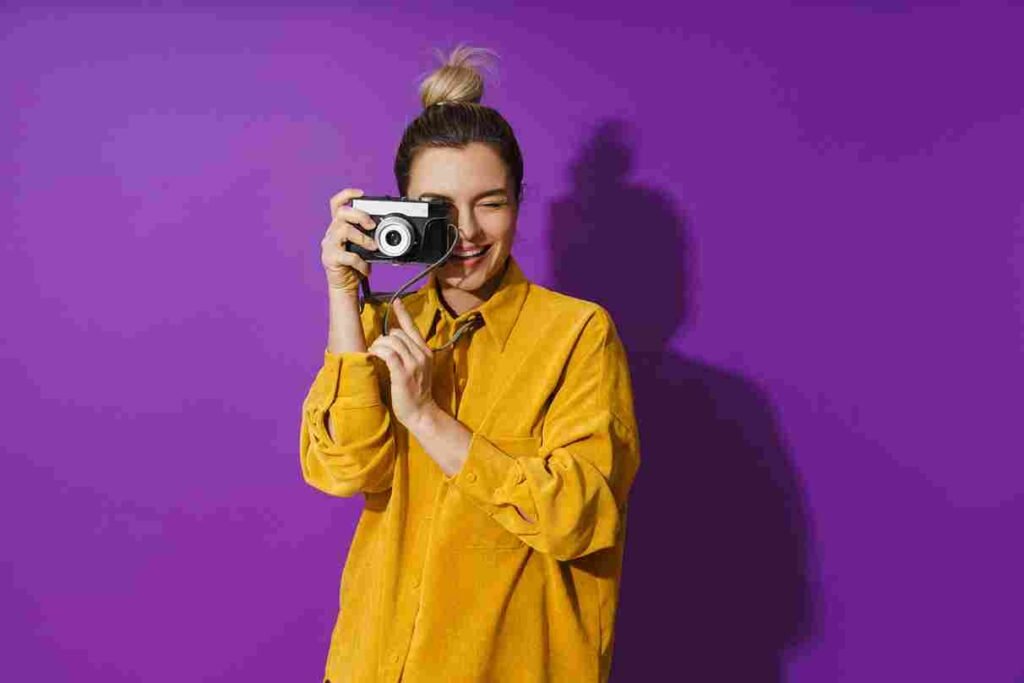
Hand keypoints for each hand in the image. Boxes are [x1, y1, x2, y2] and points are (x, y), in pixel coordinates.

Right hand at [321, 187, 378, 294]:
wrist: (345, 285)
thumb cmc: (355, 264)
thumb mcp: (364, 245)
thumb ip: (371, 234)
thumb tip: (389, 228)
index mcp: (339, 226)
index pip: (337, 204)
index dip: (347, 194)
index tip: (361, 193)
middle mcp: (331, 232)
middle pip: (341, 213)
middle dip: (360, 215)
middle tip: (373, 225)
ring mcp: (329, 245)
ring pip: (343, 231)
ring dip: (363, 238)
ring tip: (373, 247)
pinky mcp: (330, 259)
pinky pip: (347, 256)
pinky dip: (360, 262)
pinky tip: (366, 268)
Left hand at [367, 297, 436, 426]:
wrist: (421, 412)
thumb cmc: (416, 392)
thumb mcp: (418, 368)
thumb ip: (410, 353)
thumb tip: (393, 338)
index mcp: (425, 351)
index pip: (412, 327)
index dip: (403, 313)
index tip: (396, 301)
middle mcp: (421, 355)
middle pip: (398, 333)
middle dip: (383, 338)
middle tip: (377, 349)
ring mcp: (413, 364)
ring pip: (391, 341)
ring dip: (378, 345)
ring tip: (374, 353)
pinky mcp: (403, 373)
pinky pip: (388, 353)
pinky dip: (378, 352)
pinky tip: (373, 356)